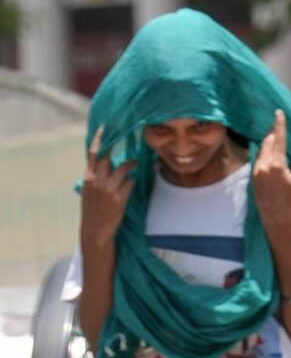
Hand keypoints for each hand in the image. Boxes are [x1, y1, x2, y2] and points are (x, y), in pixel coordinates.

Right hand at [80, 125, 135, 245]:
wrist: (95, 230)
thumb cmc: (93, 209)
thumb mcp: (89, 190)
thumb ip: (95, 176)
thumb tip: (106, 162)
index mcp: (88, 177)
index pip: (93, 153)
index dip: (100, 138)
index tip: (106, 127)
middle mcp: (97, 181)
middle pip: (109, 157)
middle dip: (118, 146)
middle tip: (127, 138)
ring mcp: (108, 190)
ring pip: (123, 169)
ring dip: (131, 164)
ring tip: (135, 163)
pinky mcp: (119, 199)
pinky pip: (130, 183)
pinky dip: (133, 182)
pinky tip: (133, 183)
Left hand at [253, 109, 290, 230]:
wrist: (276, 219)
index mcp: (276, 164)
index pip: (278, 139)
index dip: (279, 124)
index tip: (278, 112)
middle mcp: (263, 166)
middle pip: (267, 142)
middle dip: (273, 133)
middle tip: (278, 126)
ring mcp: (256, 172)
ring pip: (261, 150)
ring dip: (268, 143)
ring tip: (274, 140)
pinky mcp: (253, 178)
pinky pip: (258, 160)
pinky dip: (264, 154)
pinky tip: (269, 156)